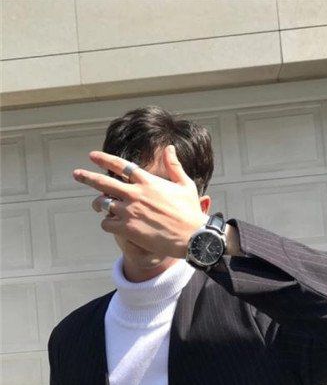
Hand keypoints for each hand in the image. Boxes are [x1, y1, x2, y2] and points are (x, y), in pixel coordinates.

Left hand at [73, 145, 208, 257]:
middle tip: (76, 174)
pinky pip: (106, 224)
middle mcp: (135, 193)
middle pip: (103, 182)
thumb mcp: (184, 184)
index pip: (121, 166)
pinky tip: (111, 224)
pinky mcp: (127, 229)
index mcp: (148, 181)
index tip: (92, 156)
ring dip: (98, 204)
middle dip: (87, 177)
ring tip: (97, 206)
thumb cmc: (189, 211)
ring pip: (102, 204)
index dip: (104, 159)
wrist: (192, 237)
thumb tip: (170, 147)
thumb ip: (174, 165)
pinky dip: (107, 223)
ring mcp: (129, 211)